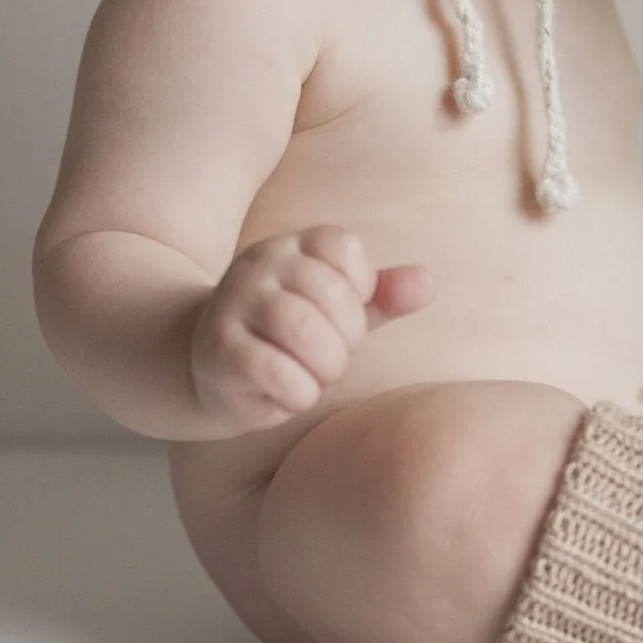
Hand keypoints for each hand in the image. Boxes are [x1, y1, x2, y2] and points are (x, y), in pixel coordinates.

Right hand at [190, 224, 433, 433]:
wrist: (214, 371)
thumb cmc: (291, 339)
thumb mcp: (342, 312)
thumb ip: (385, 296)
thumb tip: (427, 282)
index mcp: (292, 247)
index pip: (345, 248)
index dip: (359, 291)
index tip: (339, 316)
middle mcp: (259, 265)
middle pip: (331, 294)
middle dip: (345, 339)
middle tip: (327, 356)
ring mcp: (233, 304)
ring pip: (304, 330)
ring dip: (324, 368)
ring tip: (312, 376)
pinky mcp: (219, 351)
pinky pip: (278, 373)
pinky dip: (297, 394)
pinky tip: (286, 394)